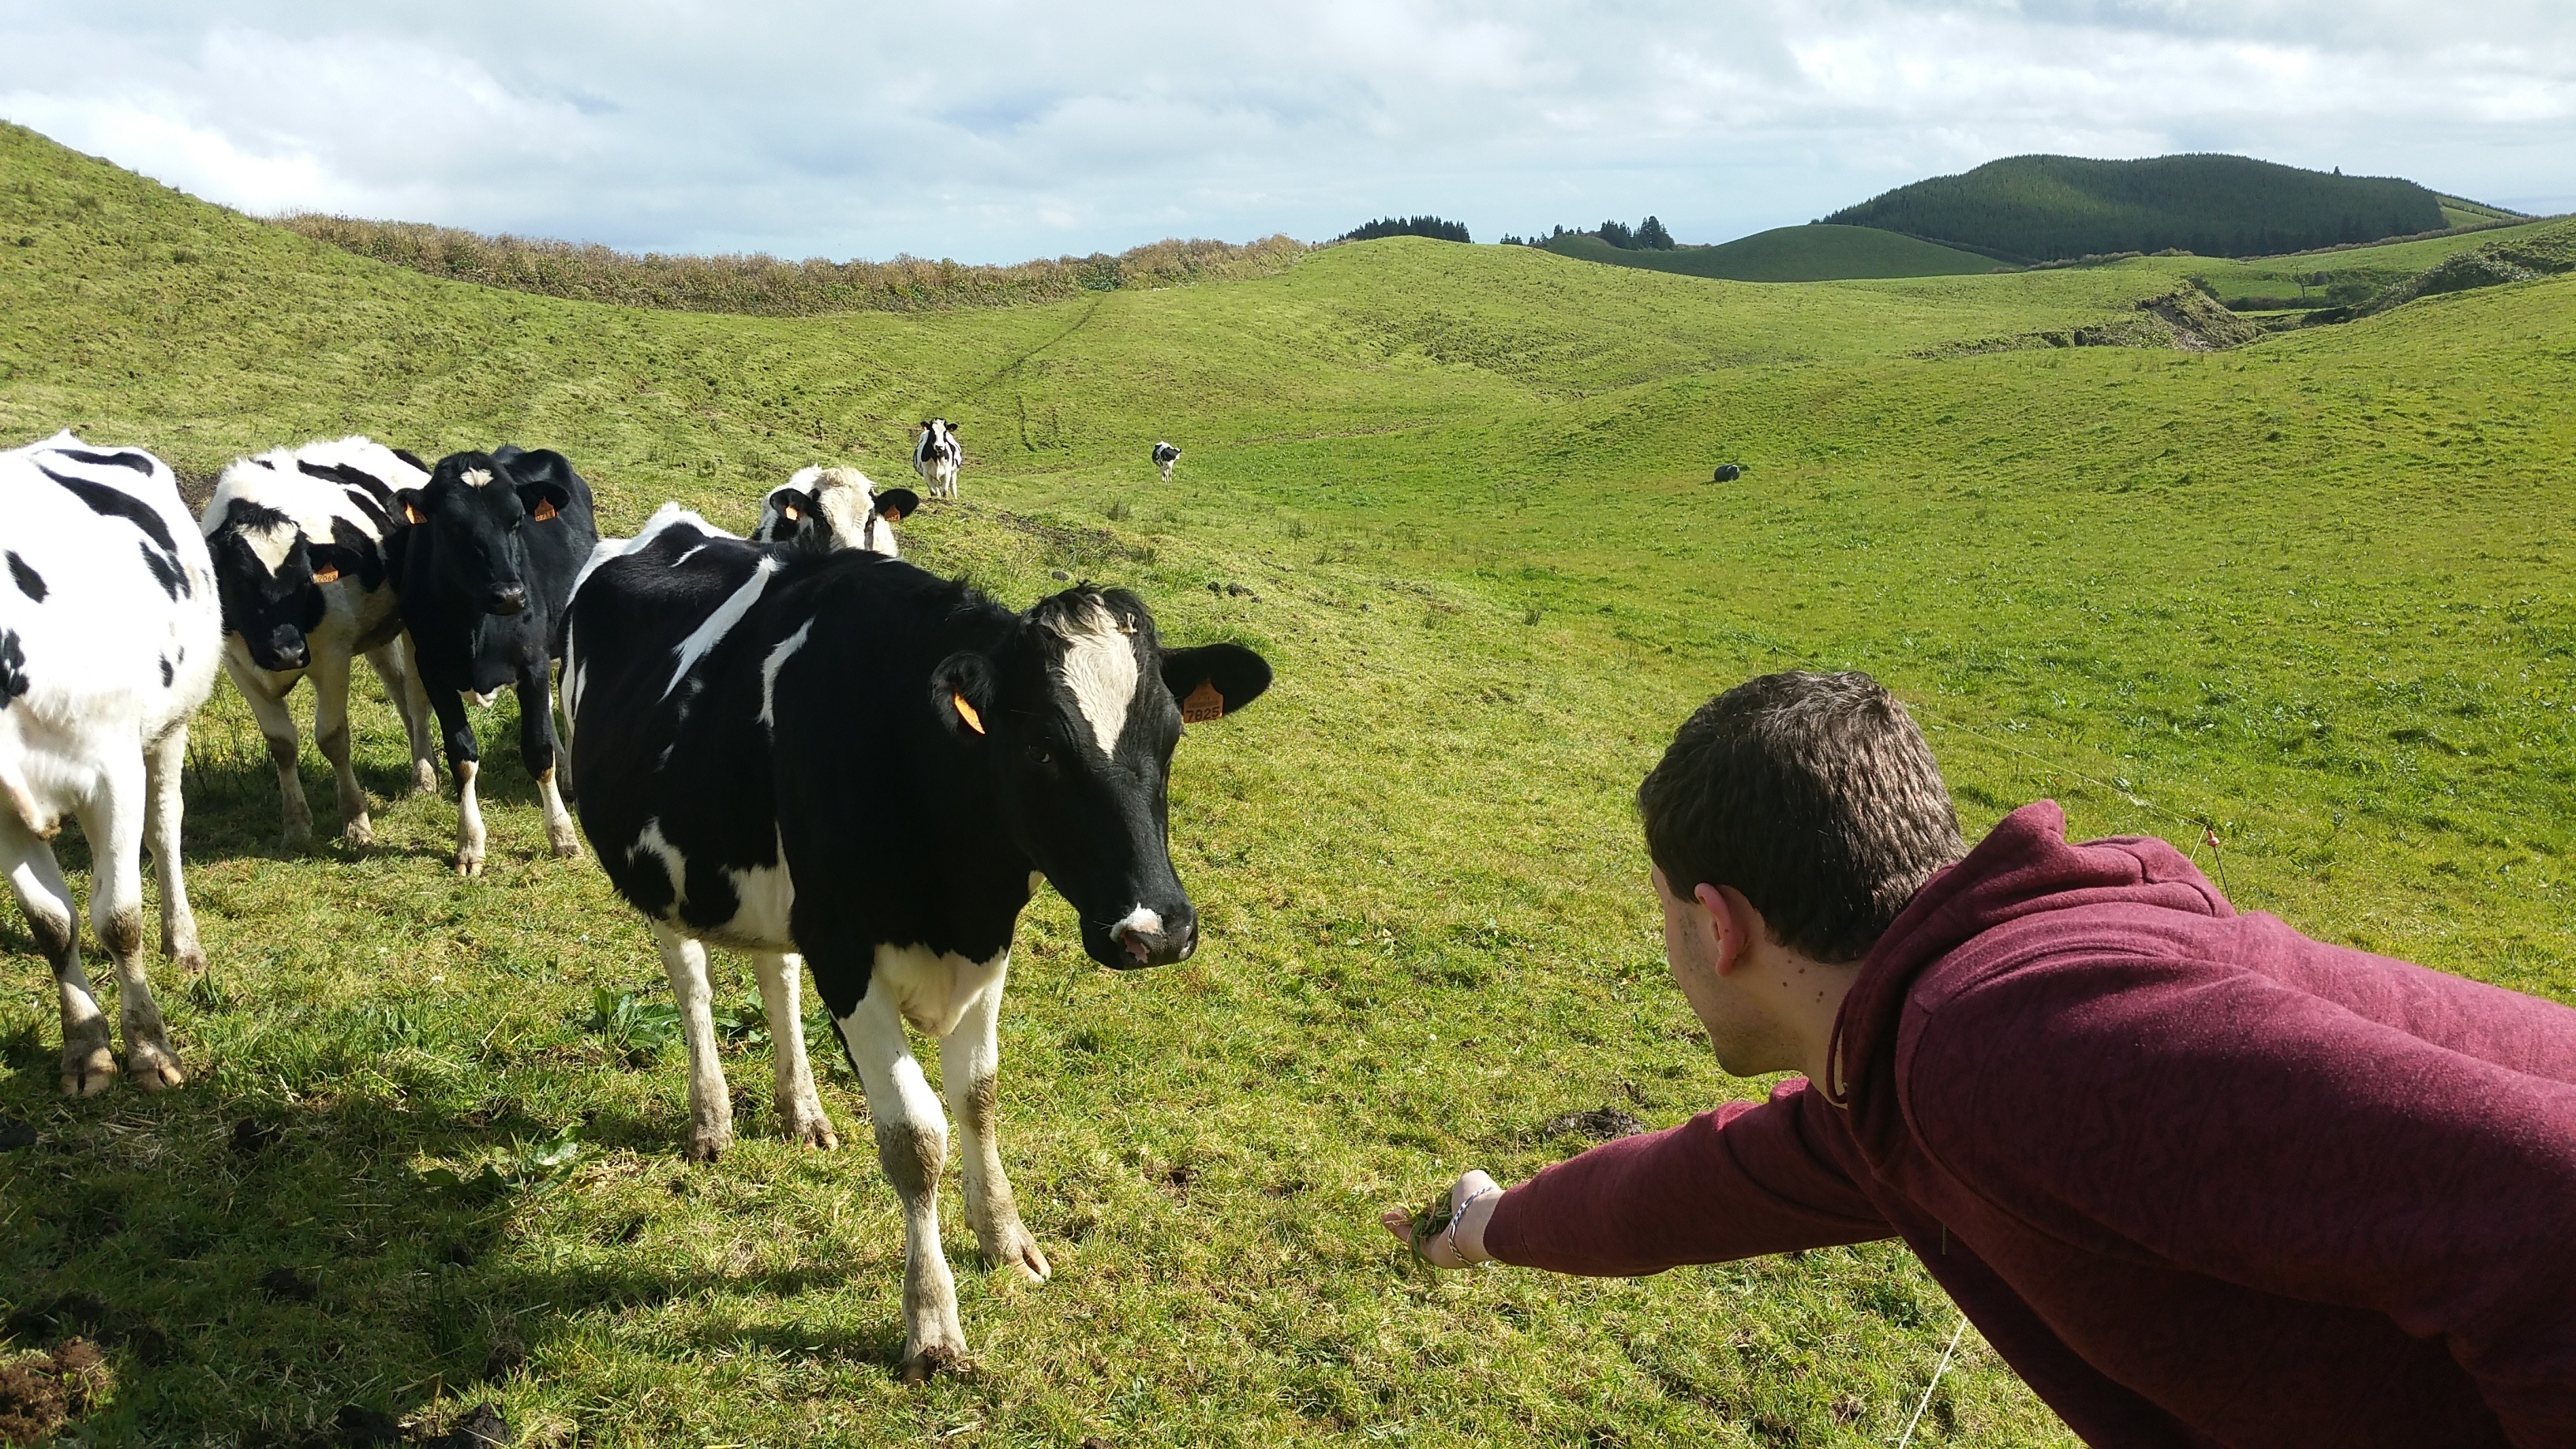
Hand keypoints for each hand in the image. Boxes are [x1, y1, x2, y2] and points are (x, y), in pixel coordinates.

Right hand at [1381, 1169, 1502, 1268]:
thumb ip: (1461, 1184)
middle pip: (1429, 1223)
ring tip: (1386, 1215)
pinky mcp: (1433, 1253)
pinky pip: (1414, 1241)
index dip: (1429, 1203)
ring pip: (1419, 1232)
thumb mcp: (1470, 1181)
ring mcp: (1445, 1243)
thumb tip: (1454, 1189)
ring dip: (1402, 1223)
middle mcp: (1456, 1230)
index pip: (1445, 1209)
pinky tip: (1386, 1220)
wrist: (1481, 1223)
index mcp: (1467, 1213)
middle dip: (1412, 1216)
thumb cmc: (1477, 1199)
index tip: (1417, 1197)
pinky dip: (1399, 1231)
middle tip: (1398, 1208)